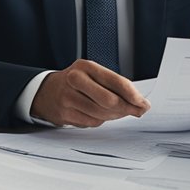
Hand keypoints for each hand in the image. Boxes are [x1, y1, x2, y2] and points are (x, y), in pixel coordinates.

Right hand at [31, 59, 150, 127]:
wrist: (46, 91)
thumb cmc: (76, 82)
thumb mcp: (92, 74)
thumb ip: (114, 85)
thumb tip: (138, 103)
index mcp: (86, 67)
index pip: (115, 81)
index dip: (132, 94)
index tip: (143, 103)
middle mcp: (75, 80)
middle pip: (109, 100)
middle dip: (127, 108)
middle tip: (137, 111)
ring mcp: (68, 98)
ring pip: (101, 114)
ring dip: (115, 116)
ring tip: (119, 112)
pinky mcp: (65, 114)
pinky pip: (92, 123)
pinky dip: (101, 121)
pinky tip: (101, 115)